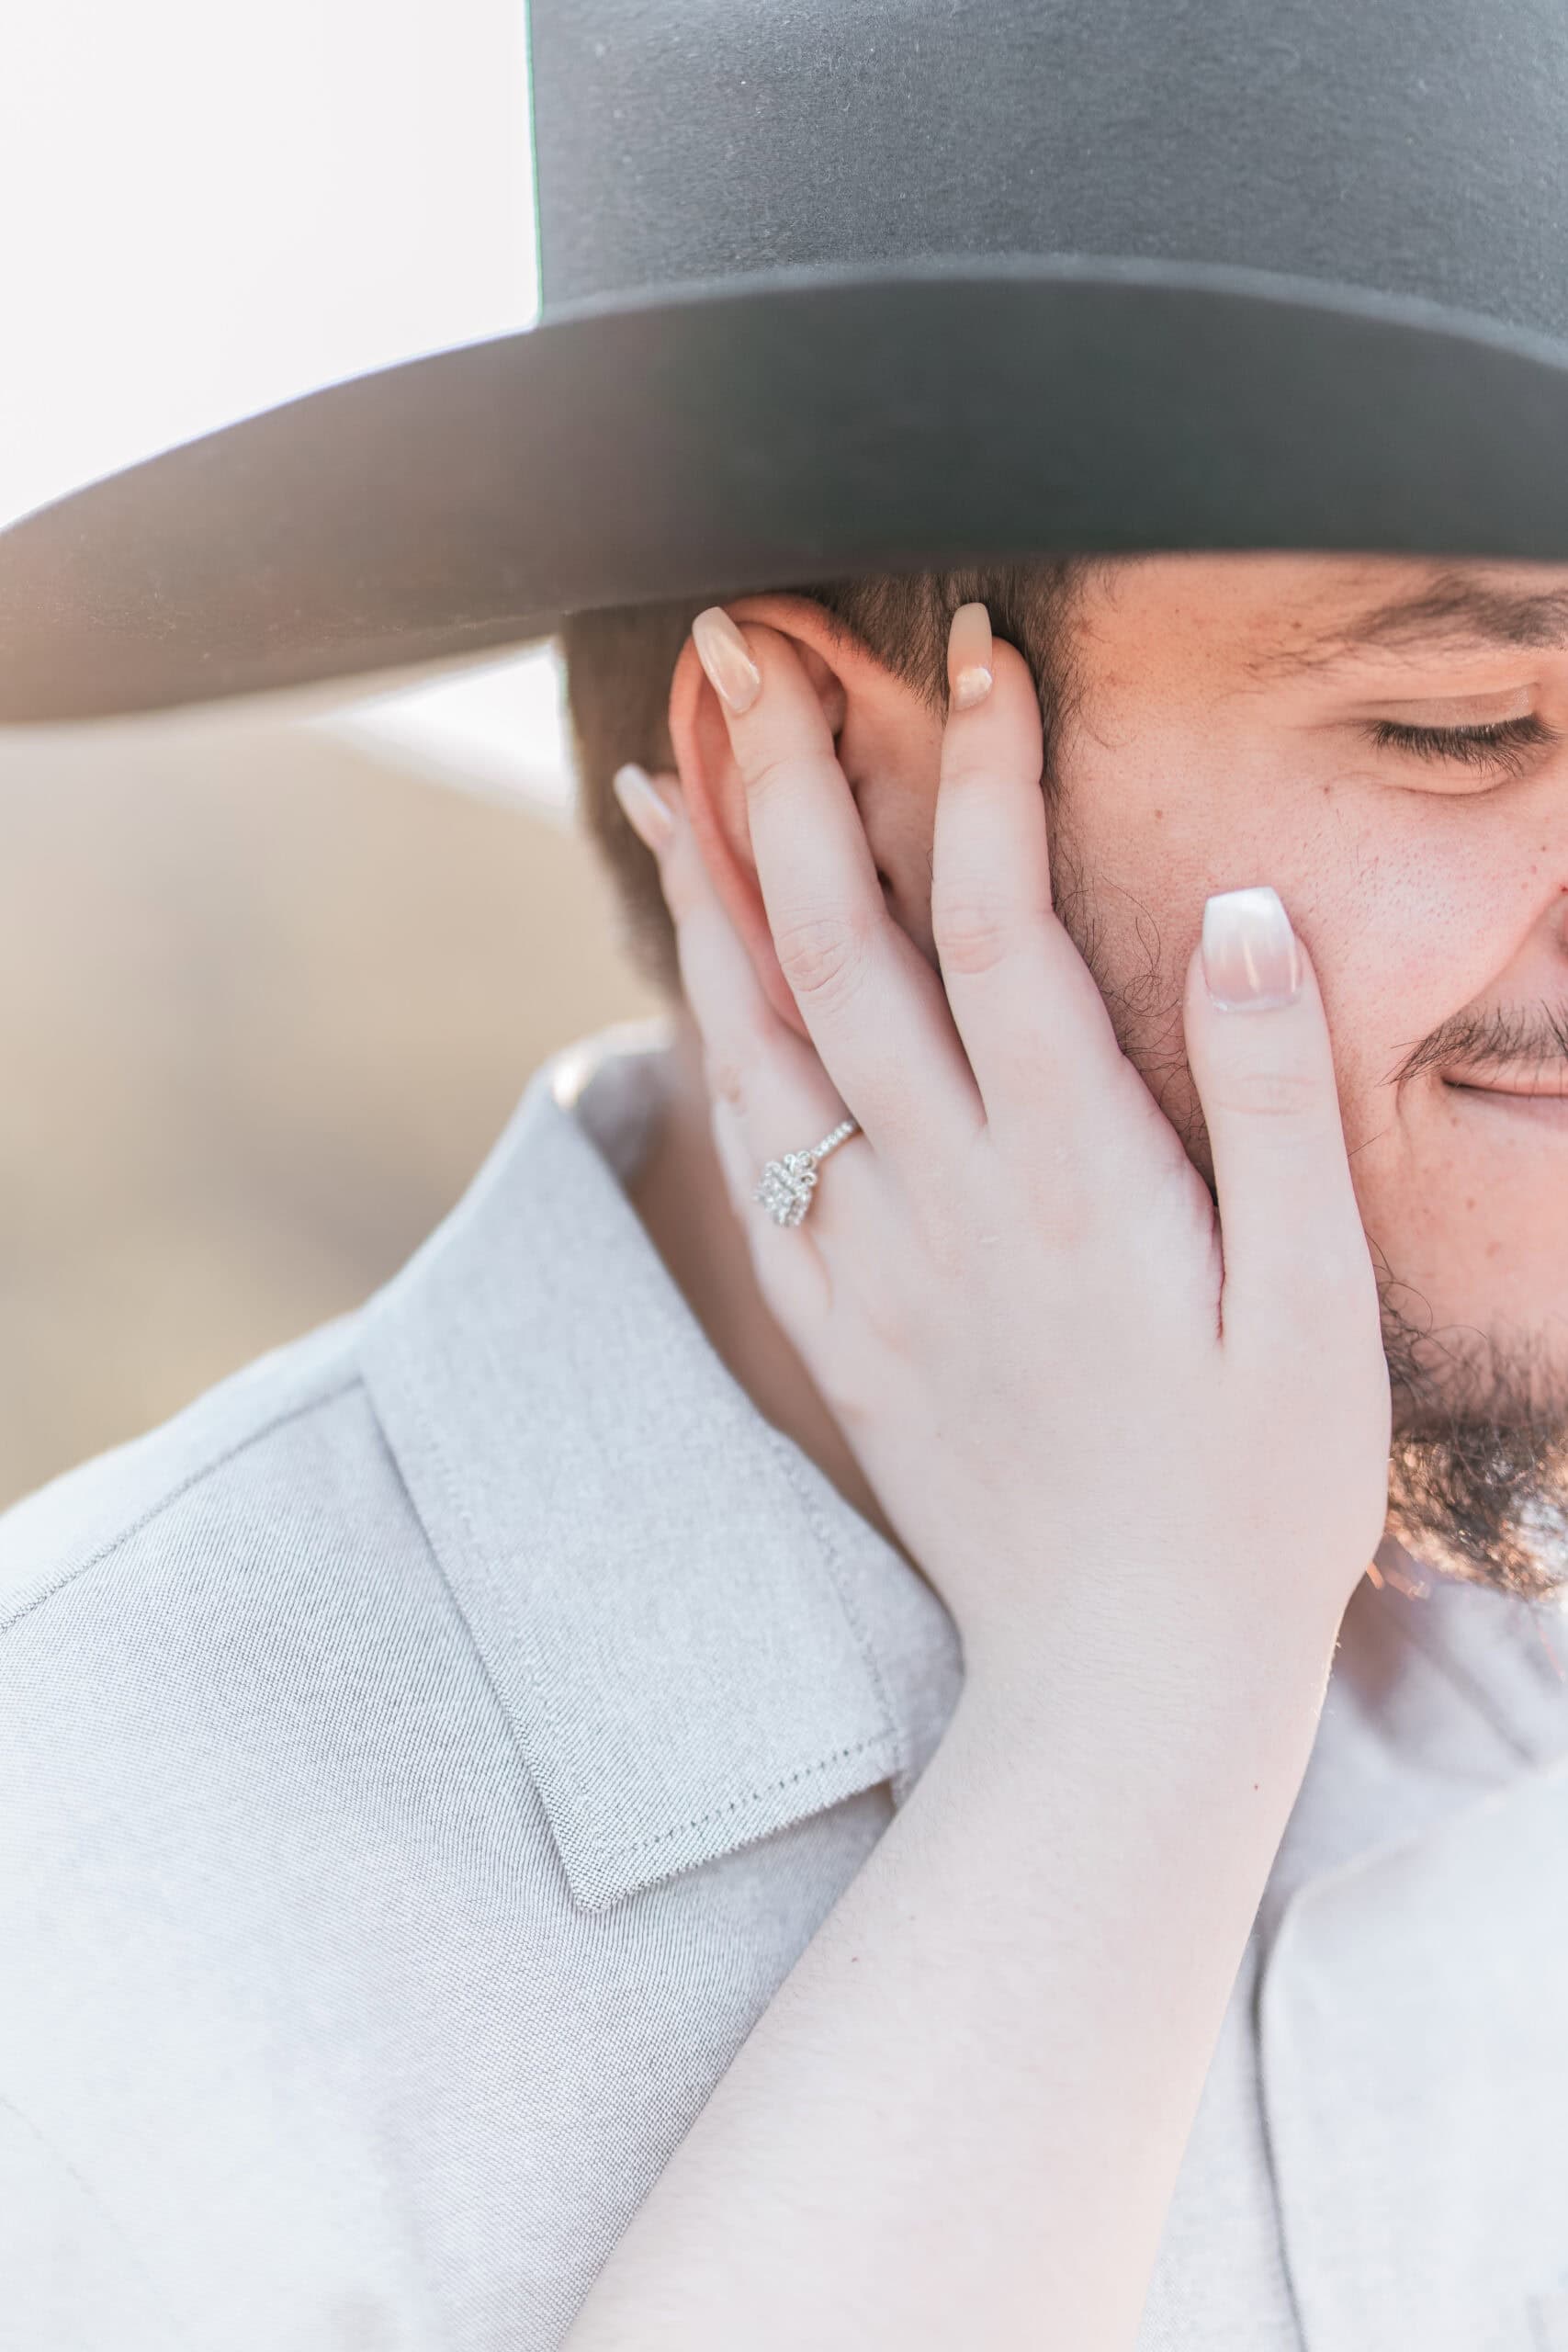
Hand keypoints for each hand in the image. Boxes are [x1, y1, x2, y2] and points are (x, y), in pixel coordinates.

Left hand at [617, 602, 1390, 1680]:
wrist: (1124, 1684)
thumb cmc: (1253, 1503)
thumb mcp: (1316, 1310)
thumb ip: (1268, 1104)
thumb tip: (1237, 914)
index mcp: (1074, 1175)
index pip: (998, 922)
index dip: (981, 770)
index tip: (974, 646)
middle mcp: (946, 1198)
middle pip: (836, 948)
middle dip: (789, 780)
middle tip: (744, 648)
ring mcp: (872, 1262)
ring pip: (758, 1041)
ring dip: (710, 891)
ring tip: (670, 768)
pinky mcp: (838, 1327)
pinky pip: (746, 1156)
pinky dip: (709, 1041)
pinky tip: (696, 980)